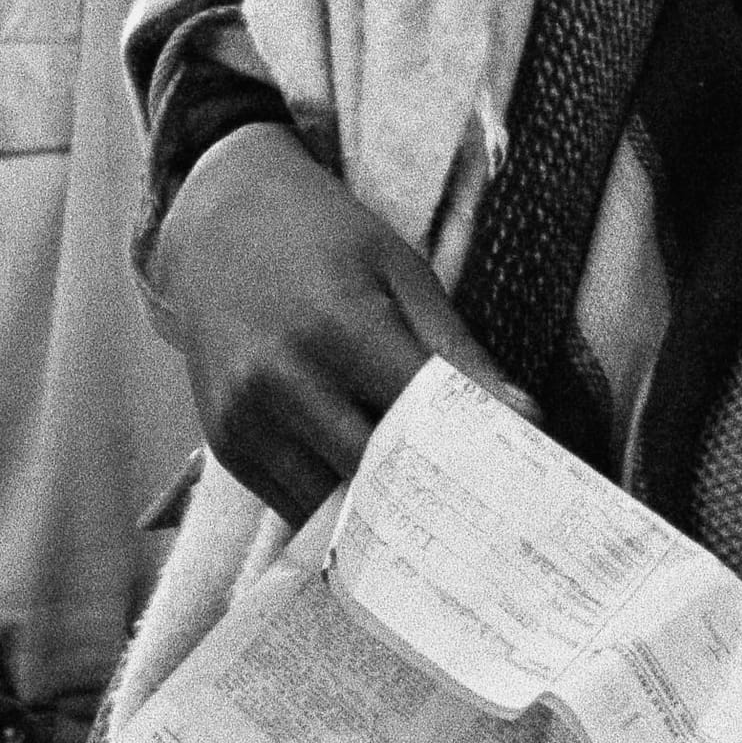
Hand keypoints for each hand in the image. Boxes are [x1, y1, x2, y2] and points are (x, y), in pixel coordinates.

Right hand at [144, 120, 516, 524]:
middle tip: (484, 516)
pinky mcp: (226, 446)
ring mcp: (245, 418)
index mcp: (338, 323)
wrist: (216, 226)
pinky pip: (293, 504)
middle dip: (433, 495)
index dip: (472, 453)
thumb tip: (525, 418)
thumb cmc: (325, 241)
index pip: (422, 416)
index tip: (516, 482)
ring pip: (333, 503)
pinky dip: (336, 508)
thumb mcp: (401, 271)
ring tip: (432, 516)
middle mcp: (281, 376)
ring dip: (383, 514)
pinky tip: (372, 501)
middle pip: (378, 471)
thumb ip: (458, 349)